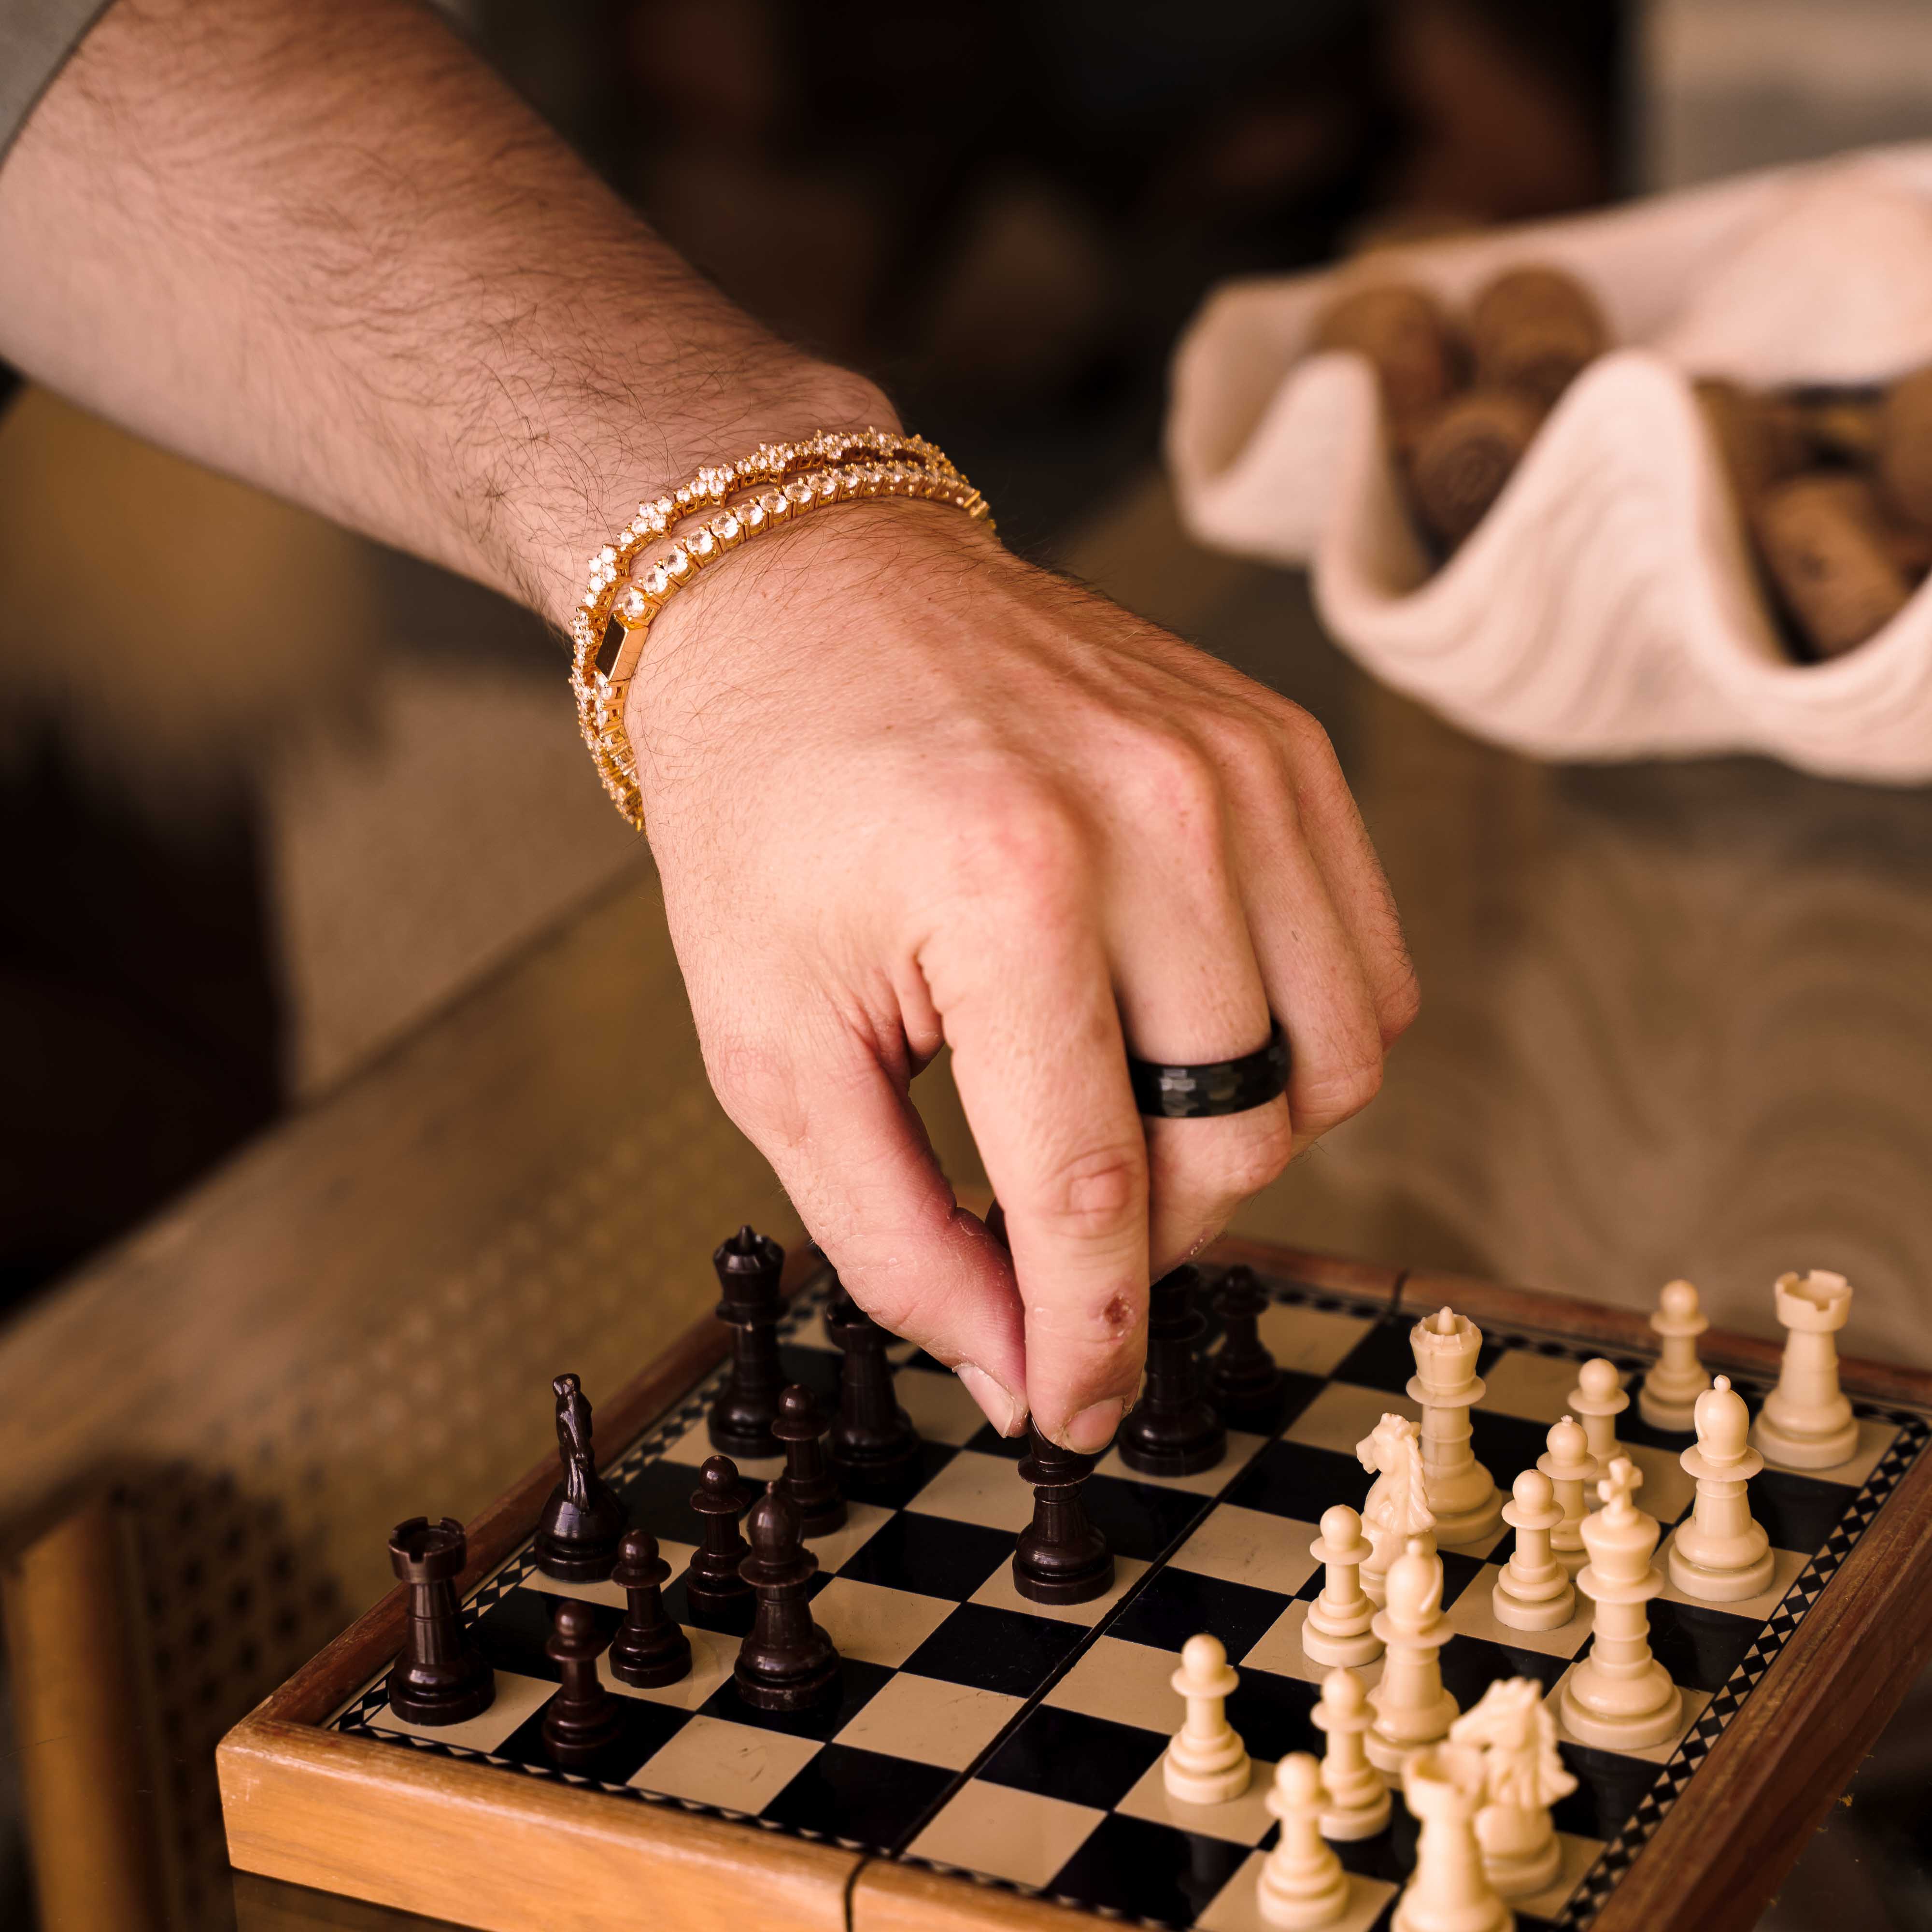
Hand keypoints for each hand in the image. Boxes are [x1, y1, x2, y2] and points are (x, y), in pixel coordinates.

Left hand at [630, 499, 1417, 1449]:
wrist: (805, 594)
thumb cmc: (767, 822)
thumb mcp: (774, 1047)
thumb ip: (895, 1235)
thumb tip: (1026, 1379)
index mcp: (1005, 889)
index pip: (1093, 1188)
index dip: (1088, 1337)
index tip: (1073, 1414)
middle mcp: (1158, 817)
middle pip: (1231, 1140)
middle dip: (1145, 1236)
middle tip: (1053, 1228)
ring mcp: (1243, 770)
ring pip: (1332, 1067)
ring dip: (1235, 1144)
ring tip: (1124, 1122)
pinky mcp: (1286, 747)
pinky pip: (1369, 968)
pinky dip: (1301, 1042)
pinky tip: (1192, 1032)